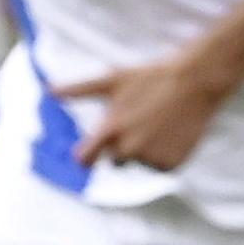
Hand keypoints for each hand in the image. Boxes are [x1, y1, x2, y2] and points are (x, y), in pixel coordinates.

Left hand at [55, 50, 237, 172]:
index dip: (85, 157)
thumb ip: (78, 90)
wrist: (194, 82)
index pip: (84, 159)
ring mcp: (151, 157)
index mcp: (109, 130)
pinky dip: (166, 155)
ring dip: (147, 151)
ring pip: (141, 163)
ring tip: (159, 125)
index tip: (90, 154)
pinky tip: (172, 134)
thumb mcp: (112, 80)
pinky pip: (162, 167)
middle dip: (124, 146)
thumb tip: (49, 91)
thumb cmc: (150, 78)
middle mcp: (128, 148)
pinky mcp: (172, 163)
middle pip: (116, 161)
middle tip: (140, 123)